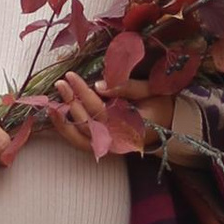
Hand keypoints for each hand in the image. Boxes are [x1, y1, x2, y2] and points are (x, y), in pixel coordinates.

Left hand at [46, 70, 167, 158]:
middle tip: (60, 83)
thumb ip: (127, 87)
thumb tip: (99, 84)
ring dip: (63, 122)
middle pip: (86, 125)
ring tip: (51, 103)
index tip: (72, 76)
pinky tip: (57, 115)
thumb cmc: (162, 106)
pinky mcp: (104, 146)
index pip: (100, 111)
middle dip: (70, 103)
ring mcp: (110, 147)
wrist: (172, 125)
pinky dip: (68, 131)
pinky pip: (82, 141)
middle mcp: (117, 141)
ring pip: (80, 139)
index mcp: (130, 128)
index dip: (83, 93)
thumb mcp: (150, 91)